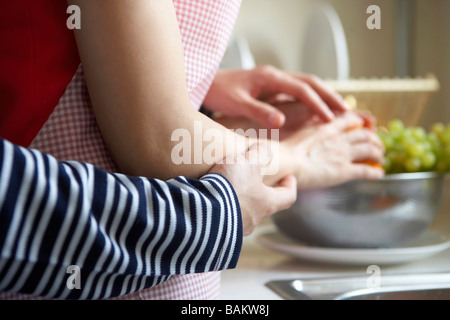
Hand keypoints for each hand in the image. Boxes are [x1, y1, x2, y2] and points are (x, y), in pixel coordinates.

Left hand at [203, 66, 347, 128]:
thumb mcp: (236, 104)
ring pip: (306, 85)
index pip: (301, 89)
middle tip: (346, 112)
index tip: (330, 118)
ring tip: (339, 111)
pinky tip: (317, 111)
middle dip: (329, 96)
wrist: (207, 84)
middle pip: (310, 82)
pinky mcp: (272, 87)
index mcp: (269, 78)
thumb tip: (280, 121)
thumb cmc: (220, 93)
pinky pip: (297, 91)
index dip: (317, 103)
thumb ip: (258, 111)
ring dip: (323, 96)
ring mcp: (275, 81)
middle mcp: (275, 76)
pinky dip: (311, 99)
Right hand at [209, 143, 296, 235]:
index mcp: (267, 204)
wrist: (203, 212)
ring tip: (226, 185)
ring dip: (237, 199)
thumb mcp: (249, 162)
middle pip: (262, 205)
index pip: (287, 197)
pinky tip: (210, 196)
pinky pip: (221, 218)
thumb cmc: (232, 186)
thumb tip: (265, 151)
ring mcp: (234, 229)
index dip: (289, 186)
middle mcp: (253, 220)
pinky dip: (219, 207)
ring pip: (240, 212)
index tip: (289, 177)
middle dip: (258, 191)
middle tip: (251, 178)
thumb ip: (260, 153)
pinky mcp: (216, 232)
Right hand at [284, 111, 384, 188]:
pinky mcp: (344, 171)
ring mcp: (343, 154)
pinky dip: (375, 172)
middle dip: (374, 139)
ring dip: (378, 154)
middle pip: (365, 134)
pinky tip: (379, 174)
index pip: (350, 119)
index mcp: (326, 127)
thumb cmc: (284, 151)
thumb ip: (308, 132)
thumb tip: (306, 135)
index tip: (363, 126)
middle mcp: (338, 138)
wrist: (284, 163)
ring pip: (370, 150)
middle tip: (376, 145)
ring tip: (380, 158)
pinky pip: (365, 170)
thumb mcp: (297, 134)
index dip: (360, 122)